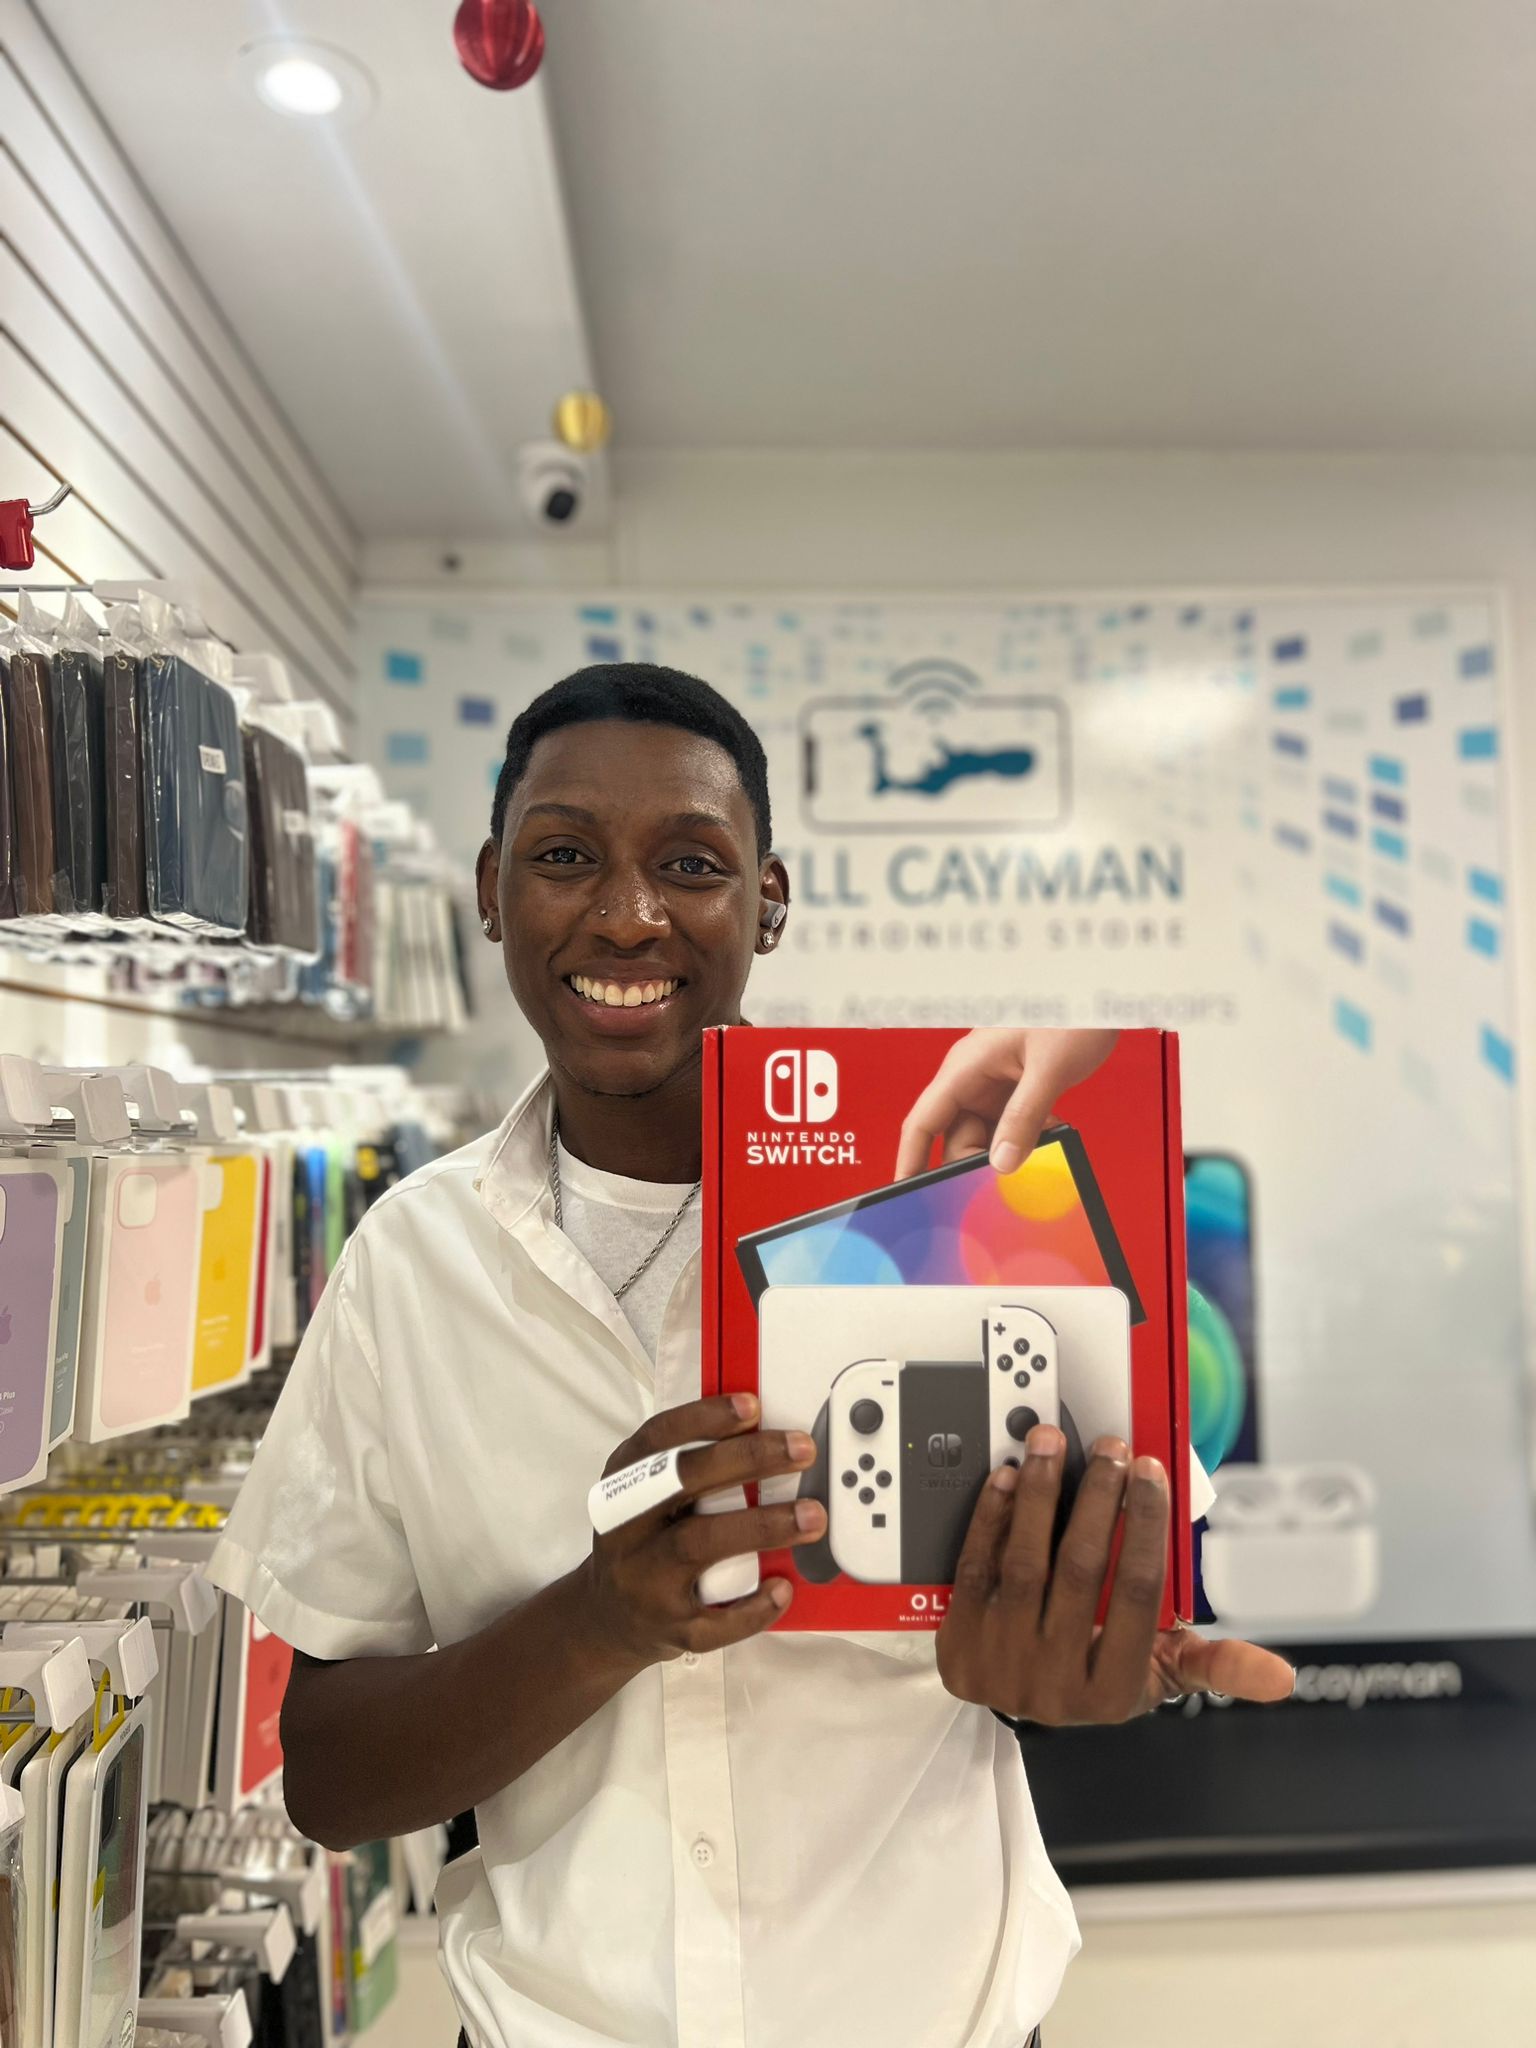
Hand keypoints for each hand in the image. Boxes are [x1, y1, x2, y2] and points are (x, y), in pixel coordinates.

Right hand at [580, 1393, 822, 1667]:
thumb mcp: (645, 1497)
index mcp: (622, 1484)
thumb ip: (688, 1468)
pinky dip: (753, 1605)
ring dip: (761, 1526)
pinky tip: (784, 1587)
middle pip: (682, 1483)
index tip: (752, 1405)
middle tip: (802, 1449)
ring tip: (812, 1516)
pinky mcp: (669, 1628)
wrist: (606, 1619)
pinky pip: (714, 1620)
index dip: (703, 1418)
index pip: (657, 1439)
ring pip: (698, 1545)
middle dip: (746, 1459)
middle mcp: (626, 1529)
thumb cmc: (644, 1543)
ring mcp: (645, 1580)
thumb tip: (764, 1433)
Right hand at [896, 1028, 1119, 1178]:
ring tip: (1041, 1153)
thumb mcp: (1048, 1068)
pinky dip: (1029, 1138)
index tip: (904, 1191)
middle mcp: (973, 1077)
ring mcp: (995, 1084)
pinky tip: (1052, 1136)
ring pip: (987, 1135)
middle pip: (958, 1137)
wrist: (1098, 991)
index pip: (923, 1121)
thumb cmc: (1070, 1013)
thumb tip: (1003, 1162)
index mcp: (965, 1067)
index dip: (910, 1158)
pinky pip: (1011, 1126)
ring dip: (1011, 1150)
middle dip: (979, 1161)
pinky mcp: (1017, 1089)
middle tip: (1006, 1183)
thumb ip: (1024, 1117)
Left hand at [937, 1428, 1293, 1723]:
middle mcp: (1056, 1684)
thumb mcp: (1158, 1678)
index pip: (1140, 1595)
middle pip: (1082, 1573)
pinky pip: (975, 1568)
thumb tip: (1282, 1679)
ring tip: (1052, 1442)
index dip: (1147, 1525)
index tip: (1151, 1473)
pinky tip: (1009, 1477)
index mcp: (1114, 1690)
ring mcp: (1002, 1664)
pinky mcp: (958, 1644)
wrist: (1016, 1703)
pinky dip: (992, 1517)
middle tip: (1111, 1447)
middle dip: (1100, 1499)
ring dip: (1041, 1494)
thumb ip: (1215, 1666)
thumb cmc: (1096, 1676)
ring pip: (1025, 1564)